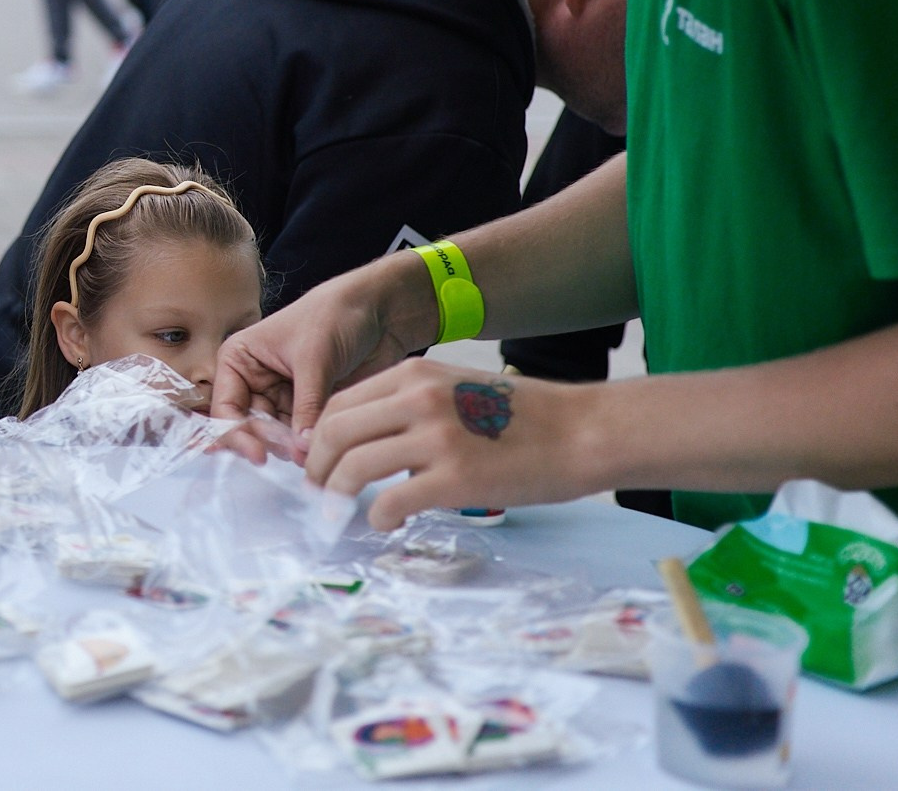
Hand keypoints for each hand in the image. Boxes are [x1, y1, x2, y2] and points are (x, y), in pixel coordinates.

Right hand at [208, 251, 436, 452]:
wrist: (380, 310)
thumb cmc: (336, 315)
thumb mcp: (313, 359)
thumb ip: (304, 407)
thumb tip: (301, 450)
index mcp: (239, 359)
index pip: (226, 407)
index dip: (237, 434)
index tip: (259, 456)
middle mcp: (255, 380)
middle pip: (248, 427)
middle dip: (269, 443)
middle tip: (295, 454)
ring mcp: (282, 396)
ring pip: (275, 436)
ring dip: (290, 448)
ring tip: (311, 452)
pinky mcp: (308, 408)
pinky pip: (300, 436)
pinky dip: (308, 445)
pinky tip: (320, 450)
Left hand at [306, 360, 601, 528]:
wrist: (582, 432)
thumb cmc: (525, 416)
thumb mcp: (457, 388)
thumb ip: (413, 407)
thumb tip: (374, 442)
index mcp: (415, 374)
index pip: (340, 403)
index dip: (320, 437)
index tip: (318, 461)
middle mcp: (417, 398)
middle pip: (336, 431)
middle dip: (316, 466)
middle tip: (316, 490)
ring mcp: (434, 438)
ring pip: (353, 465)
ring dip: (335, 494)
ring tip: (339, 511)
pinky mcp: (453, 478)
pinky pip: (389, 501)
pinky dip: (376, 517)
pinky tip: (386, 523)